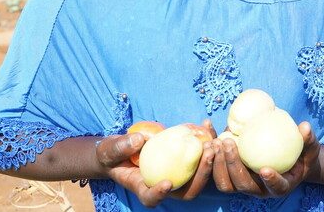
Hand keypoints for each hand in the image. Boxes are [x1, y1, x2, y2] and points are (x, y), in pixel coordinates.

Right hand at [96, 119, 217, 206]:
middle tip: (207, 153)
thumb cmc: (113, 153)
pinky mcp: (184, 161)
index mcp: (142, 187)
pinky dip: (206, 141)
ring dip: (209, 161)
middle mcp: (163, 185)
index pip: (151, 198)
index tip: (167, 183)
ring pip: (199, 176)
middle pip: (186, 191)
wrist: (123, 149)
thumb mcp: (111, 149)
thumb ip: (121, 146)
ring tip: (212, 142)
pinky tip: (206, 124)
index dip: (159, 194)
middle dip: (200, 175)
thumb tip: (139, 140)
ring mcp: (177, 174)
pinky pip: (200, 156)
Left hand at [211, 121, 319, 197]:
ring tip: (217, 141)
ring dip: (218, 164)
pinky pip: (216, 170)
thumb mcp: (309, 148)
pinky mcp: (231, 176)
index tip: (265, 169)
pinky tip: (210, 135)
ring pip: (225, 183)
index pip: (275, 187)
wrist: (287, 160)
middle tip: (229, 143)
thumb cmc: (301, 155)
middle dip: (234, 166)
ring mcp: (243, 184)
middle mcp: (259, 190)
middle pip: (242, 185)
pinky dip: (210, 155)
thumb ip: (308, 140)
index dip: (271, 181)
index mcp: (280, 186)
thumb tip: (305, 127)